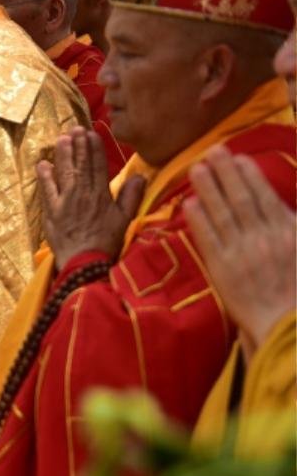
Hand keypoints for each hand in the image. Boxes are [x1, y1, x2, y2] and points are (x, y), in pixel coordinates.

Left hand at [38, 126, 145, 265]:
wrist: (85, 262)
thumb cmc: (107, 243)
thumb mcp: (125, 220)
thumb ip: (131, 196)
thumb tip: (140, 176)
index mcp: (101, 195)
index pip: (98, 166)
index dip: (95, 148)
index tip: (91, 134)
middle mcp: (83, 194)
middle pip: (80, 165)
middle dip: (78, 145)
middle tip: (75, 129)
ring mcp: (65, 201)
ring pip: (64, 172)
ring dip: (63, 154)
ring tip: (61, 138)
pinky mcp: (51, 211)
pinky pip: (47, 189)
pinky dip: (44, 176)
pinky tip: (43, 163)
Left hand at [183, 146, 295, 358]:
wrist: (287, 325)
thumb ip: (292, 226)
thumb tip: (276, 206)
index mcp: (288, 231)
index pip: (264, 197)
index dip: (249, 175)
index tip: (238, 159)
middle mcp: (264, 237)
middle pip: (240, 198)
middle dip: (225, 172)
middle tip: (212, 150)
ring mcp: (242, 252)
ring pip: (222, 213)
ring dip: (208, 188)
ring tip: (196, 168)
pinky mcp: (222, 269)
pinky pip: (208, 239)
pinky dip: (198, 219)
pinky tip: (189, 203)